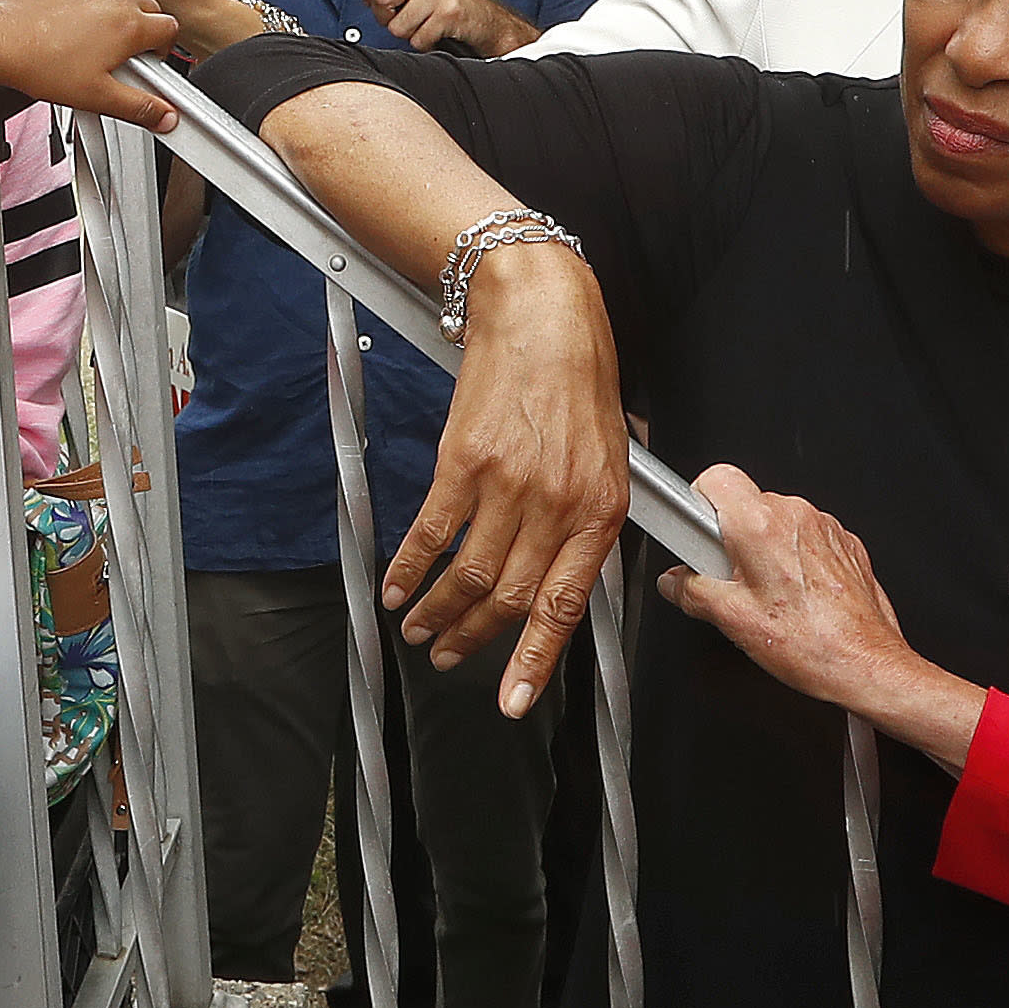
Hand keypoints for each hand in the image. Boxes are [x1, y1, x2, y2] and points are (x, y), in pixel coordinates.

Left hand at [0, 0, 185, 127]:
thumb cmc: (40, 64)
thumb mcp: (96, 97)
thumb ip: (139, 107)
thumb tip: (165, 116)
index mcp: (130, 26)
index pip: (169, 30)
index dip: (160, 47)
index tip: (147, 57)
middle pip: (147, 7)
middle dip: (139, 26)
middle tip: (116, 48)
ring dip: (112, 6)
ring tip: (86, 31)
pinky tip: (68, 8)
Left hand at [354, 0, 527, 55]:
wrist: (485, 19)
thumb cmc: (446, 1)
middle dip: (385, 16)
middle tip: (401, 16)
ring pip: (396, 25)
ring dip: (406, 33)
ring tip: (422, 24)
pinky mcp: (449, 13)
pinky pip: (416, 39)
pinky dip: (422, 43)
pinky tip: (434, 32)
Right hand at [383, 246, 629, 710]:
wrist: (541, 309)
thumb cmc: (579, 371)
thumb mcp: (611, 447)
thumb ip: (593, 507)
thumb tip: (576, 553)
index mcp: (599, 508)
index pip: (564, 604)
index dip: (534, 660)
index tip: (511, 698)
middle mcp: (556, 504)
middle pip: (510, 599)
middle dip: (475, 641)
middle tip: (448, 660)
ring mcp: (508, 484)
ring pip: (470, 574)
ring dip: (440, 611)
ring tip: (421, 630)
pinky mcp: (463, 460)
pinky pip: (432, 530)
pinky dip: (410, 567)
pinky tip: (397, 587)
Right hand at [656, 465, 983, 766]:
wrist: (865, 663)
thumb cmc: (811, 644)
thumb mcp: (733, 620)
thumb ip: (692, 592)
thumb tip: (676, 582)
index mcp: (762, 526)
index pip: (716, 478)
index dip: (699, 501)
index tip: (697, 532)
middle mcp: (796, 515)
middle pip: (748, 503)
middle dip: (734, 537)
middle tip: (733, 579)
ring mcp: (826, 526)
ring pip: (779, 521)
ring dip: (767, 549)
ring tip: (769, 595)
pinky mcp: (846, 542)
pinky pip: (808, 537)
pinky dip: (797, 558)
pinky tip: (797, 597)